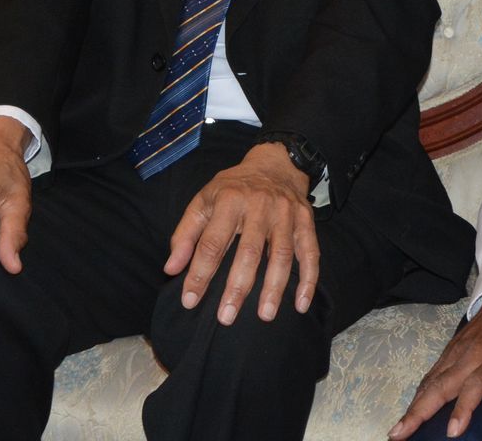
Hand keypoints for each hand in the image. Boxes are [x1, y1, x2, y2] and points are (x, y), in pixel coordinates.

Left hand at [163, 142, 318, 325]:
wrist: (275, 163)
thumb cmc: (233, 188)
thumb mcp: (203, 201)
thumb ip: (185, 234)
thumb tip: (171, 269)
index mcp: (229, 201)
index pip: (211, 243)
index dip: (199, 274)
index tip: (189, 301)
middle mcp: (260, 206)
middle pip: (249, 252)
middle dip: (237, 287)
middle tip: (226, 317)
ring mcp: (286, 214)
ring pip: (282, 255)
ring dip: (274, 288)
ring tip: (265, 315)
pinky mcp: (306, 221)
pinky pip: (311, 253)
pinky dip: (309, 280)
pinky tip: (301, 304)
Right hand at [390, 281, 481, 438]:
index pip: (475, 386)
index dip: (463, 409)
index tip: (452, 432)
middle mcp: (471, 354)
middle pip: (441, 385)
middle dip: (420, 411)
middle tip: (400, 434)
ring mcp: (458, 350)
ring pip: (431, 380)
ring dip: (414, 404)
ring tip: (398, 428)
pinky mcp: (452, 348)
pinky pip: (433, 372)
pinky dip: (420, 391)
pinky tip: (413, 407)